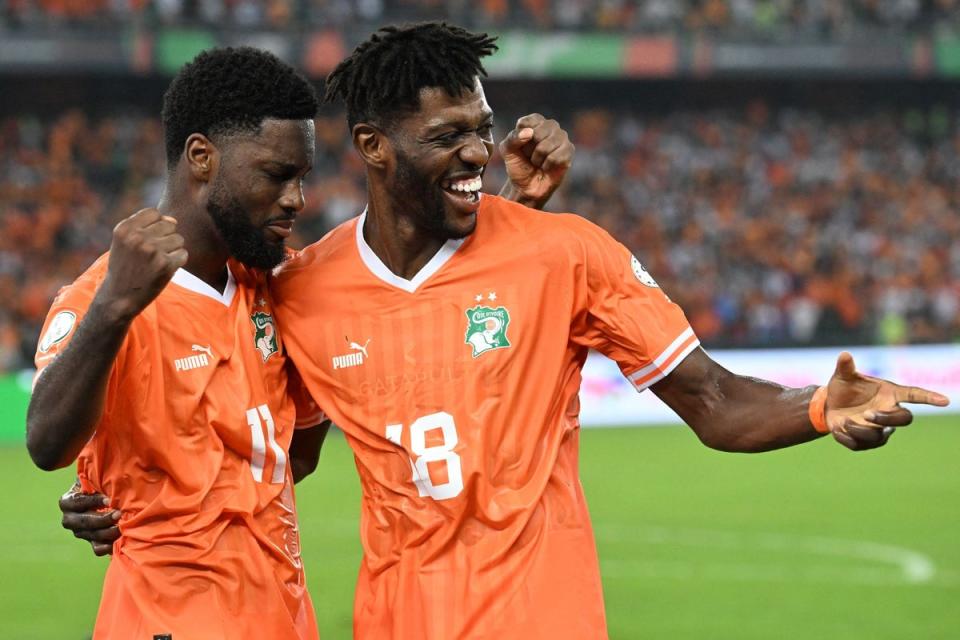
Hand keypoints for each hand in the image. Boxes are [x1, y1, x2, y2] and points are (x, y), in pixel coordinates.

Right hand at [59, 481, 118, 555]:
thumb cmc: (98, 484)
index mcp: (67, 501)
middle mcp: (69, 519)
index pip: (78, 502)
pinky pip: (97, 549)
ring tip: (122, 526)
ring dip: (109, 532)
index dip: (94, 501)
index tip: (109, 500)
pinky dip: (108, 546)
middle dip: (103, 519)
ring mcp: (79, 532)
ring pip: (93, 535)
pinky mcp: (90, 541)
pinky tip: (119, 541)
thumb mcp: (93, 479)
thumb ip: (96, 479)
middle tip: (119, 514)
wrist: (101, 498)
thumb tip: (107, 482)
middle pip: (85, 522)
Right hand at [97, 208, 187, 321]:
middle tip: (153, 254)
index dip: (155, 225)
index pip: (154, 213)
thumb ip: (146, 226)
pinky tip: (163, 269)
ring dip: (173, 250)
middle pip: (169, 224)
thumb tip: (173, 220)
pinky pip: (183, 254)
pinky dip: (177, 262)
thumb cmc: (125, 266)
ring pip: (179, 239)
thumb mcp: (125, 241)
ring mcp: (152, 250)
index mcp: (124, 228)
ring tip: (157, 261)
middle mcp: (137, 237)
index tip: (148, 240)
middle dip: (166, 237)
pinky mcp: (165, 264)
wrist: (119, 296)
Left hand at [498, 114, 573, 208]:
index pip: (526, 122)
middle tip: (530, 156)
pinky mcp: (569, 150)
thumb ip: (513, 138)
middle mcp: (550, 126)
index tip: (520, 147)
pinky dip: (547, 165)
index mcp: (535, 121)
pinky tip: (546, 167)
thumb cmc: (518, 165)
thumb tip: (529, 132)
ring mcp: (561, 137)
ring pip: (547, 145)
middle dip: (529, 150)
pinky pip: (556, 157)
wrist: (527, 186)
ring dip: (538, 159)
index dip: (520, 138)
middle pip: (538, 133)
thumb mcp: (507, 151)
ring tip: (538, 162)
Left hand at [824, 352, 949, 450]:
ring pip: (881, 436)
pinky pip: (861, 445)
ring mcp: (879, 429)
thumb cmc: (843, 388)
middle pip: (903, 419)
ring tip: (844, 421)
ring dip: (861, 430)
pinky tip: (836, 429)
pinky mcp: (866, 441)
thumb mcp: (842, 376)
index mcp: (889, 393)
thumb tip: (844, 354)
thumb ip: (845, 367)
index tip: (945, 401)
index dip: (929, 397)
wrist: (829, 405)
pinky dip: (847, 438)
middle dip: (886, 419)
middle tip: (866, 414)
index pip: (914, 395)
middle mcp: (889, 411)